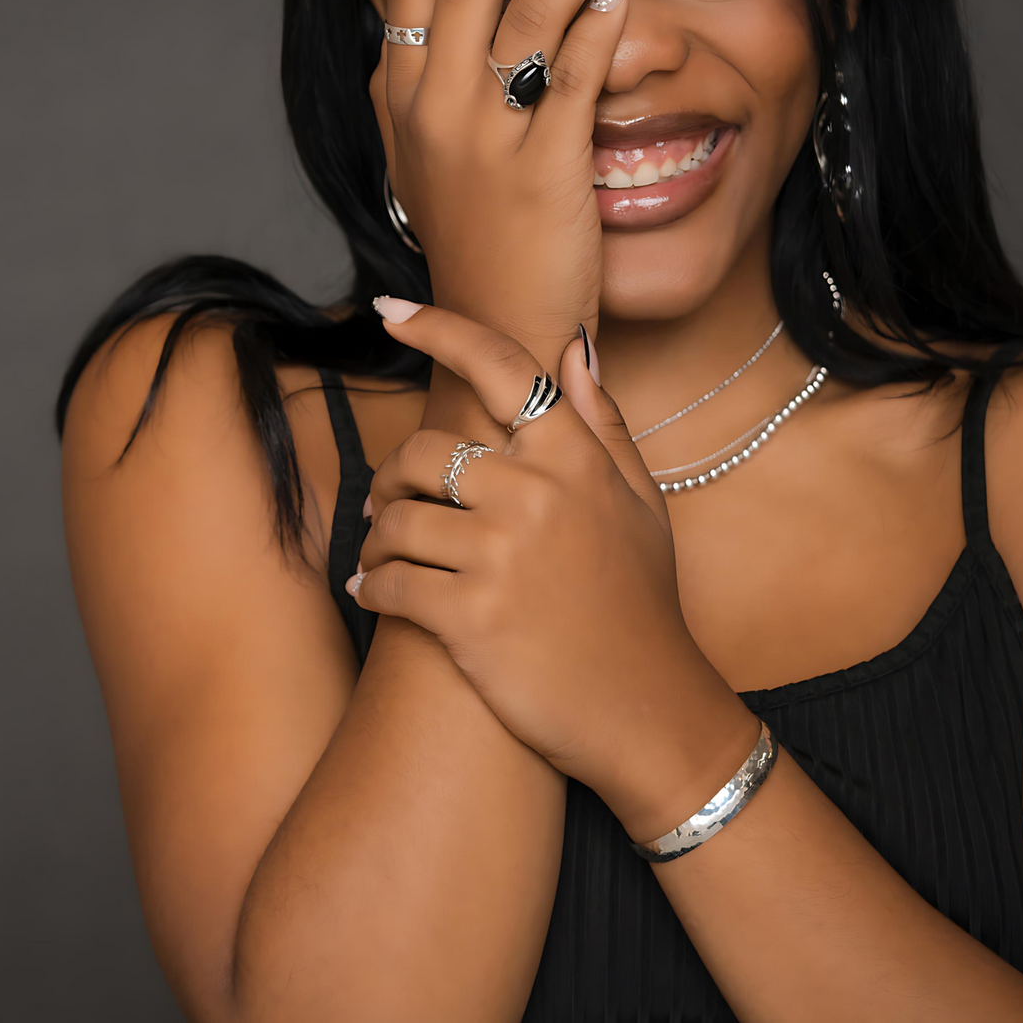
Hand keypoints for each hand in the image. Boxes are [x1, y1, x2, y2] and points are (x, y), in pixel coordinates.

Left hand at [350, 300, 758, 842]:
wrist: (648, 711)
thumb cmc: (641, 603)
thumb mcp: (641, 503)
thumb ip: (602, 422)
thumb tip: (572, 347)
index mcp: (575, 456)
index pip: (499, 365)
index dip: (436, 328)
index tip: (390, 310)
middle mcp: (536, 493)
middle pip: (422, 452)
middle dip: (394, 478)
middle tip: (392, 504)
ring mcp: (501, 555)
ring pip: (396, 520)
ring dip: (377, 541)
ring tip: (384, 558)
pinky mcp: (470, 617)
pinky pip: (389, 584)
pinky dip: (373, 589)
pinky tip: (377, 596)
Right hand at [365, 0, 635, 364]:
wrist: (496, 326)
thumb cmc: (468, 234)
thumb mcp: (417, 151)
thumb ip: (411, 74)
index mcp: (398, 99)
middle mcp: (433, 109)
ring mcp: (486, 138)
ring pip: (529, 10)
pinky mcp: (546, 168)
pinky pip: (576, 71)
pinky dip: (602, 19)